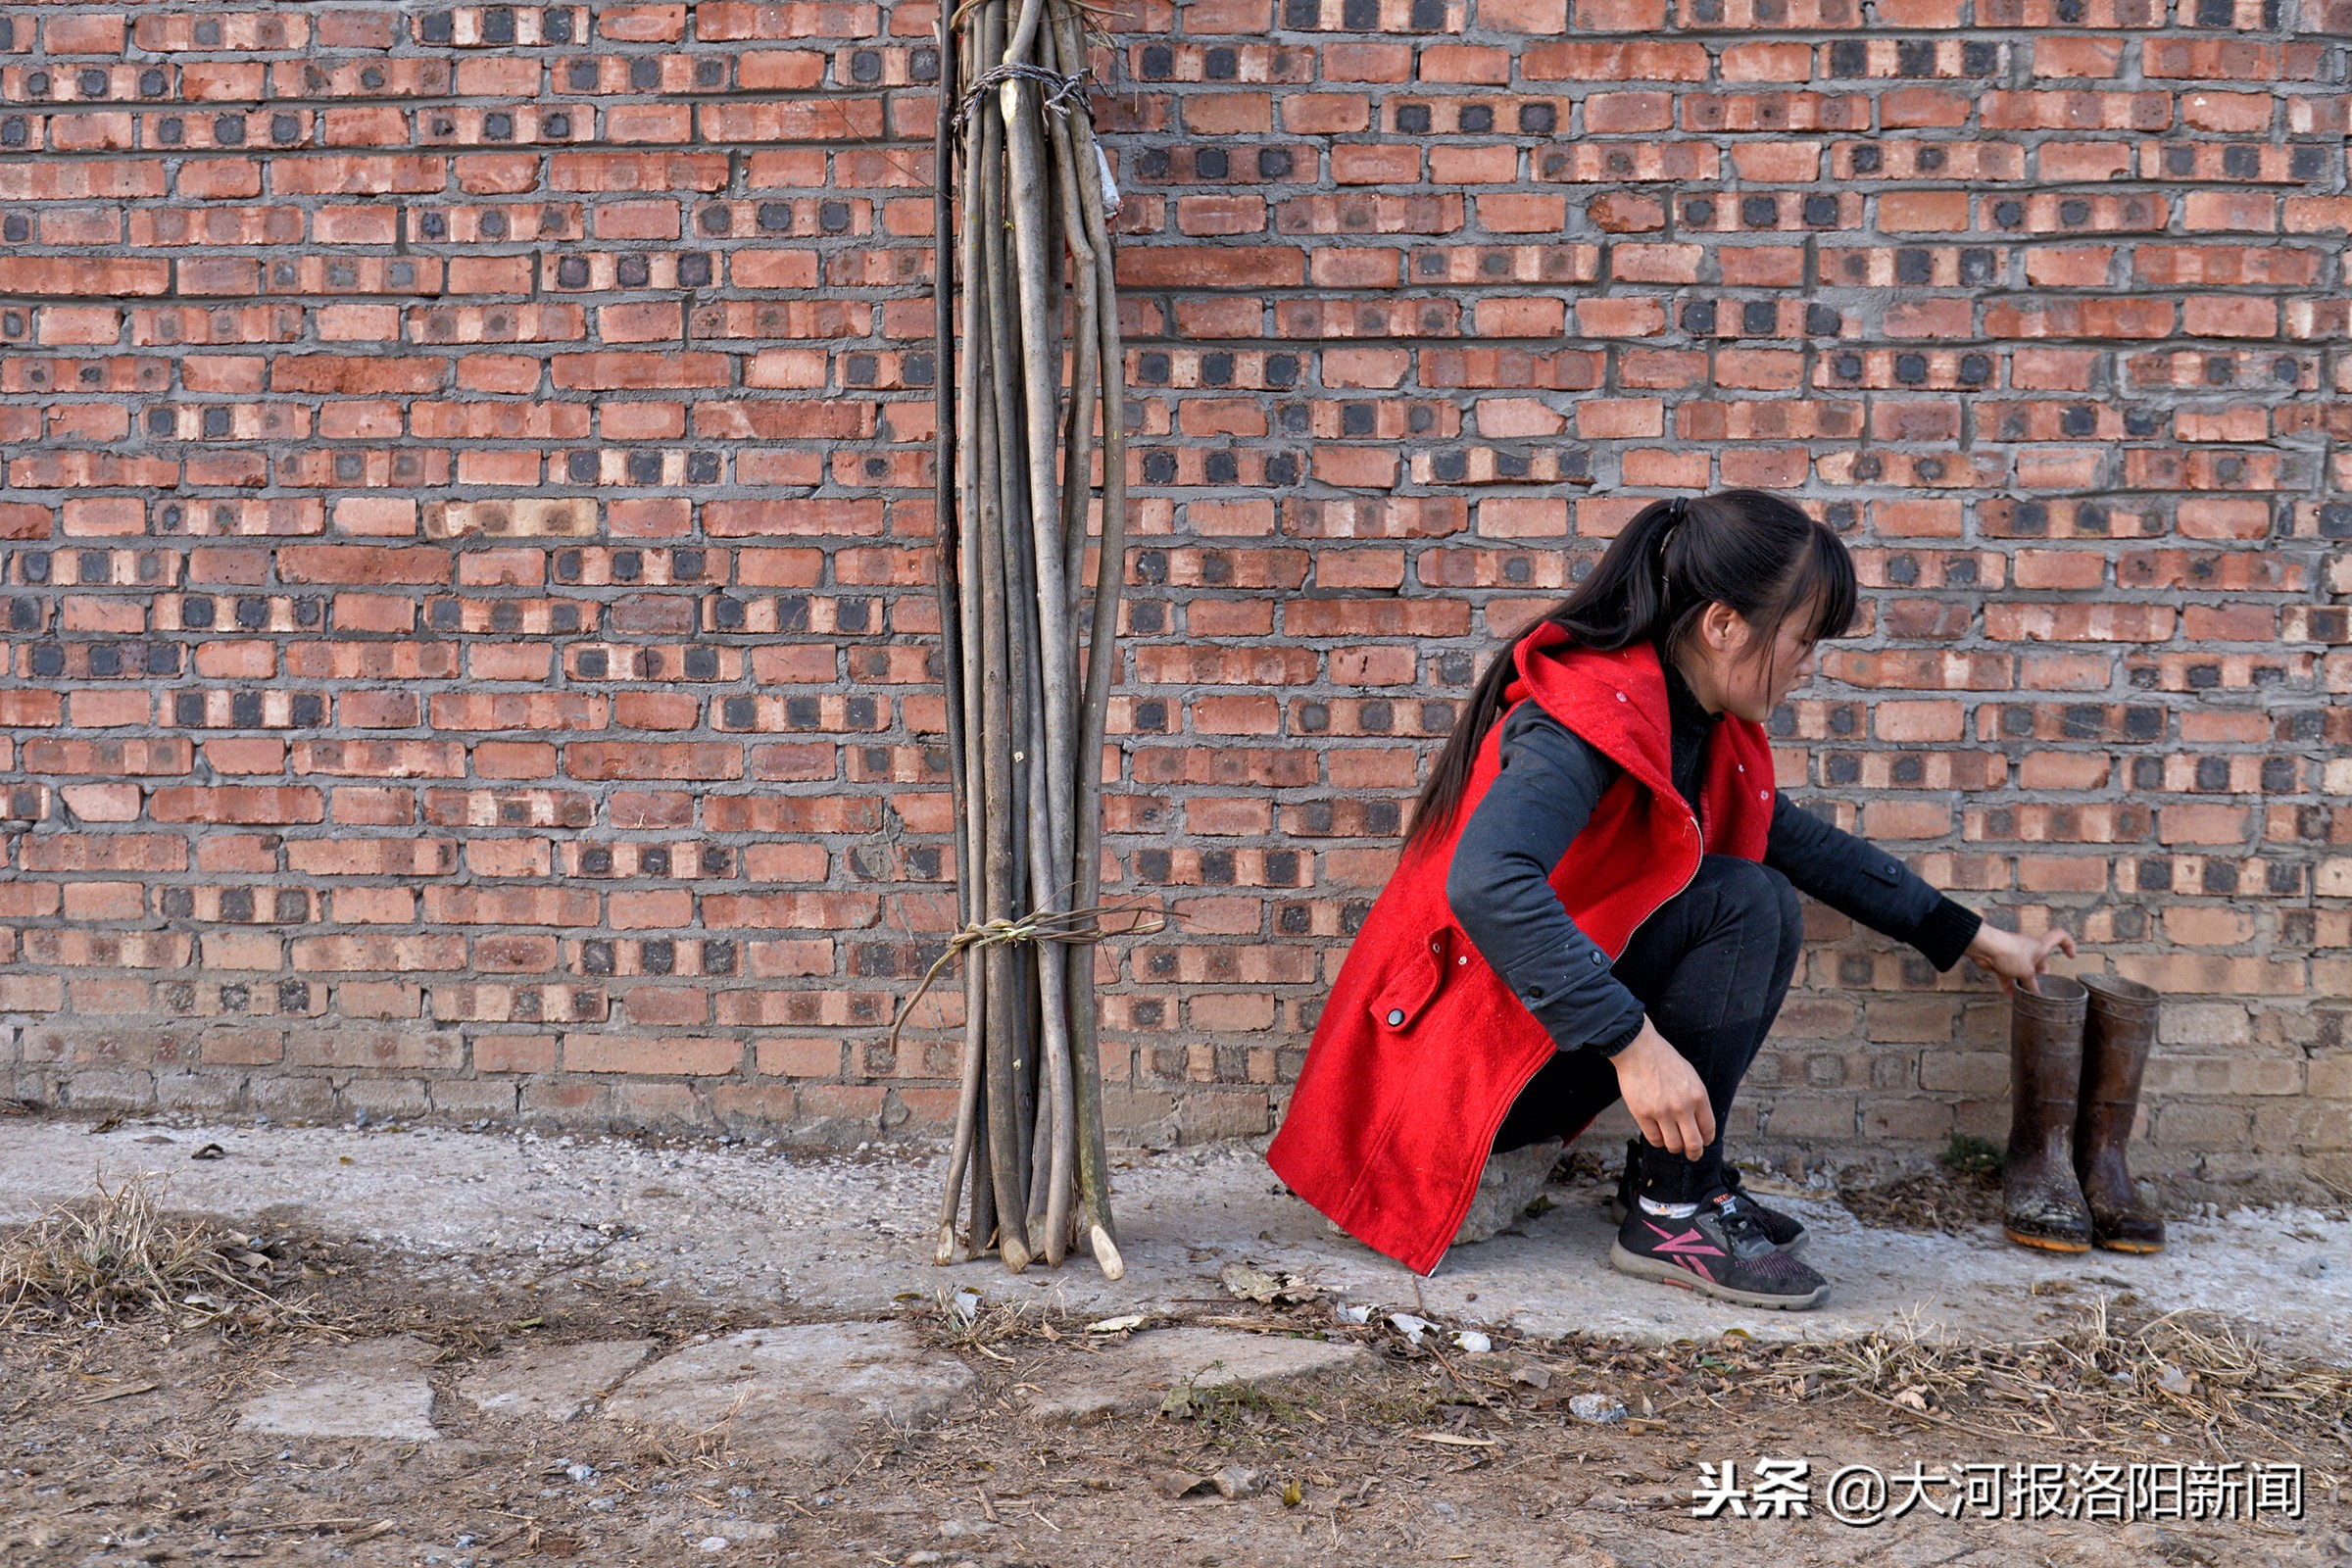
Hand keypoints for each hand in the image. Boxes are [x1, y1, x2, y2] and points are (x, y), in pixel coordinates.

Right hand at [1609, 1019, 1714, 1160]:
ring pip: (1673, 1145)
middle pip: (1693, 1144)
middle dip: (1694, 1153)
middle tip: (1692, 1155)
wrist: (1639, 1049)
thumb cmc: (1664, 1060)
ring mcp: (1662, 1112)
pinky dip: (1658, 1141)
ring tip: (1671, 1142)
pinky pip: (1654, 1139)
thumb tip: (1698, 1122)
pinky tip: (1658, 1134)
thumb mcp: (1690, 1076)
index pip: (1708, 1129)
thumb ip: (1696, 1099)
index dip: (1706, 1140)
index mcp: (1698, 1096)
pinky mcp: (1643, 1114)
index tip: (1703, 1142)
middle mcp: (1682, 1107)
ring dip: (1674, 1146)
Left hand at [1965, 924, 2076, 997]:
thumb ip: (2032, 985)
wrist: (1984, 947)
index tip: (2071, 955)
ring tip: (2026, 993)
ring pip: (2023, 968)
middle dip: (2041, 973)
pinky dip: (2010, 984)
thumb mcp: (2026, 973)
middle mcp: (2029, 947)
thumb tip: (2037, 995)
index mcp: (2040, 945)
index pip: (2060, 936)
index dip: (2069, 943)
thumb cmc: (2010, 953)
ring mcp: (2015, 953)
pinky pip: (2008, 974)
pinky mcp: (2002, 960)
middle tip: (2039, 985)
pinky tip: (2010, 996)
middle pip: (2041, 959)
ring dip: (2024, 980)